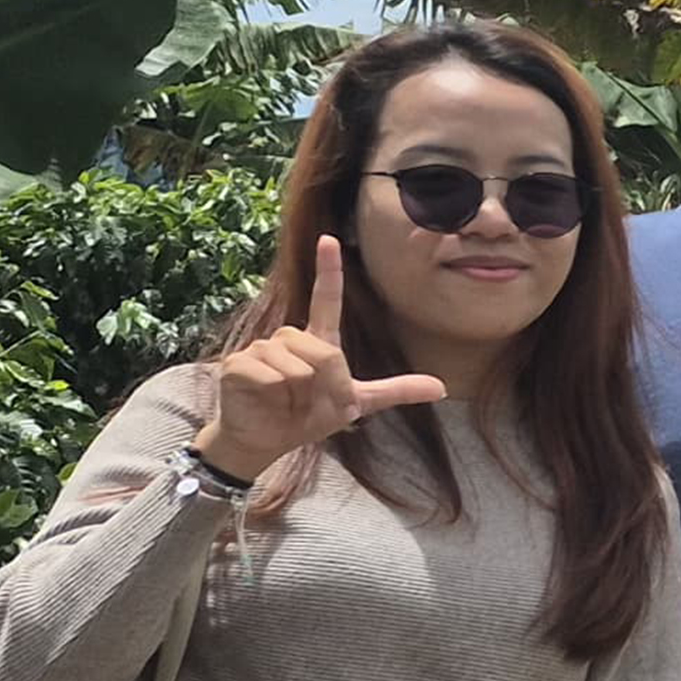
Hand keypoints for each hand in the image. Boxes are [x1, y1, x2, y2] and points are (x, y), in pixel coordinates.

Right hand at [195, 236, 447, 476]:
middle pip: (325, 352)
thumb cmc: (305, 417)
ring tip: (287, 403)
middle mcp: (288, 338)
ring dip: (301, 395)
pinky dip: (276, 397)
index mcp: (317, 342)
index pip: (325, 300)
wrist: (265, 441)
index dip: (329, 271)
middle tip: (312, 403)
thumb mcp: (355, 403)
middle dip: (329, 385)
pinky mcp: (238, 364)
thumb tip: (442, 388)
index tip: (329, 239)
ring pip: (298, 366)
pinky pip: (271, 376)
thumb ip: (394, 391)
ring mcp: (260, 348)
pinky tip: (266, 402)